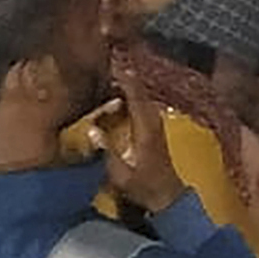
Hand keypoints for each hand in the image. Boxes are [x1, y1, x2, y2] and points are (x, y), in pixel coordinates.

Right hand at [103, 65, 188, 214]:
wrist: (167, 196)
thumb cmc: (144, 186)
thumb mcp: (121, 175)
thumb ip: (106, 153)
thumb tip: (91, 130)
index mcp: (146, 127)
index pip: (135, 95)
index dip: (123, 77)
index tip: (111, 62)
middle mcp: (153, 119)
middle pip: (139, 90)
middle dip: (123, 75)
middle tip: (105, 61)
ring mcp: (156, 122)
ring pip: (141, 95)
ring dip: (126, 84)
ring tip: (108, 73)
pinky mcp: (154, 127)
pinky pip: (141, 103)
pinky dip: (130, 95)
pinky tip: (117, 95)